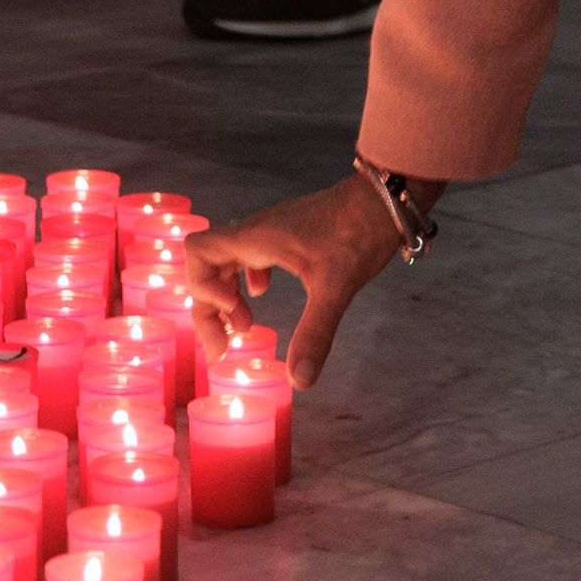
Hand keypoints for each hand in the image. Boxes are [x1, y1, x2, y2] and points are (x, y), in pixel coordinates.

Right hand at [183, 172, 421, 388]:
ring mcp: (270, 231)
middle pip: (207, 264)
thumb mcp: (335, 288)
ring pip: (227, 260)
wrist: (382, 200)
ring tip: (246, 324)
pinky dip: (247, 279)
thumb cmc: (357, 234)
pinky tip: (264, 293)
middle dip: (210, 306)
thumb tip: (299, 380)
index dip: (202, 287)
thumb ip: (315, 333)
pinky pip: (249, 255)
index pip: (198, 251)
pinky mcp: (286, 234)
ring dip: (227, 294)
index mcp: (256, 239)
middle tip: (227, 345)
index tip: (235, 316)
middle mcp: (255, 232)